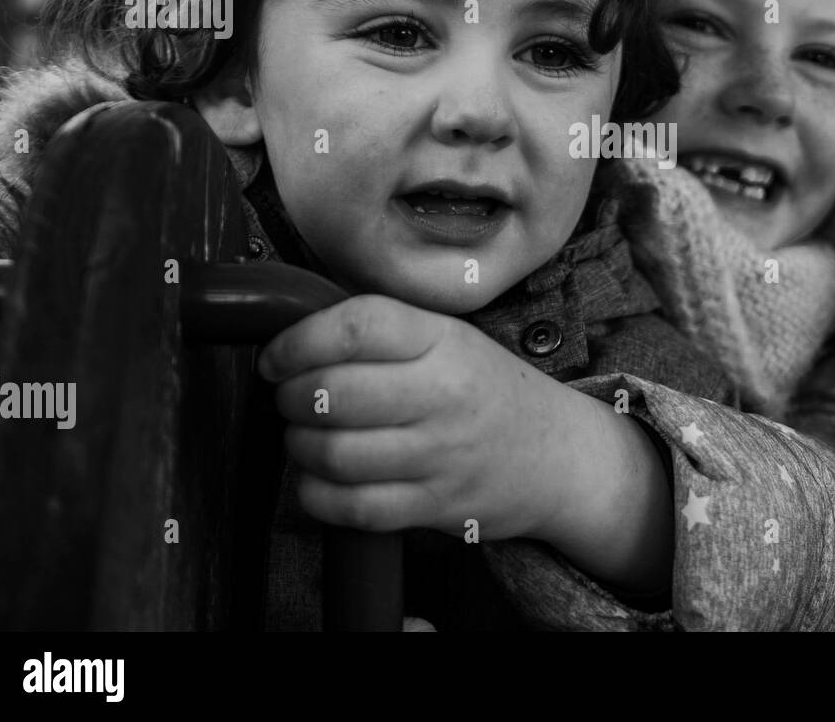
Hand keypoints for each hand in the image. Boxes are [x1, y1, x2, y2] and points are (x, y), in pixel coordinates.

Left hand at [257, 294, 582, 541]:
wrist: (558, 455)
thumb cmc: (489, 391)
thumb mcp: (452, 339)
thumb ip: (385, 331)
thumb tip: (293, 332)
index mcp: (445, 341)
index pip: (356, 327)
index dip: (297, 342)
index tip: (276, 358)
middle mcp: (445, 394)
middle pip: (333, 392)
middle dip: (290, 397)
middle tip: (290, 397)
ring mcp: (441, 455)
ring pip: (334, 453)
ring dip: (298, 446)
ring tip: (303, 436)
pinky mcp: (435, 506)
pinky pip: (351, 507)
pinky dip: (316, 494)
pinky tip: (320, 478)